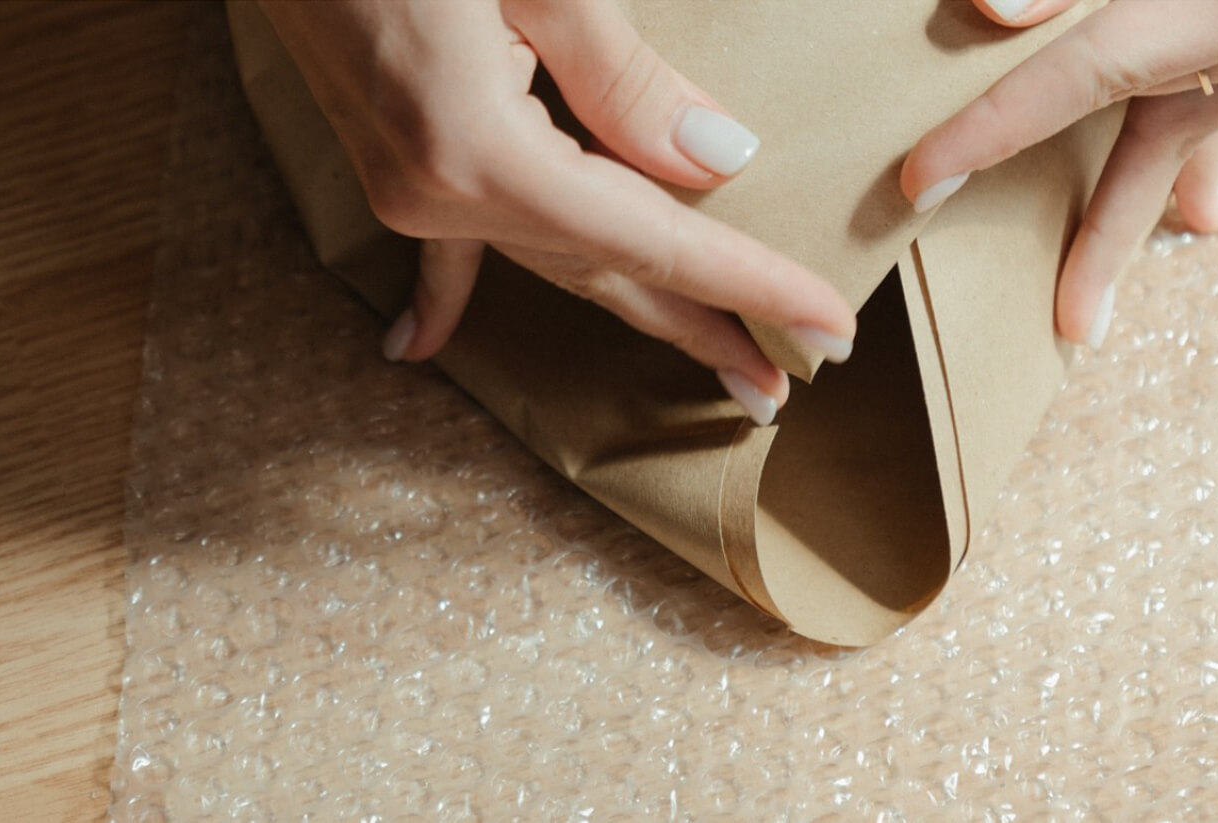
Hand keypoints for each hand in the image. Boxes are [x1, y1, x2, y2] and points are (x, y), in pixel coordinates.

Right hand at [259, 0, 856, 424]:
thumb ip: (627, 80)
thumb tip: (716, 162)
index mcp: (477, 150)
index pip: (653, 240)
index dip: (751, 286)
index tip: (827, 330)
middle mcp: (437, 190)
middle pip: (607, 274)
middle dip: (705, 327)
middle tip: (785, 385)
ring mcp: (406, 184)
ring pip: (554, 261)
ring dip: (635, 307)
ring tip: (712, 355)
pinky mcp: (390, 158)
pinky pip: (445, 242)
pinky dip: (451, 292)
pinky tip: (424, 346)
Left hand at [903, 0, 1217, 347]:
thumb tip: (993, 10)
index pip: (1083, 73)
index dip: (993, 127)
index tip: (922, 180)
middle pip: (1158, 142)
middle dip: (1108, 239)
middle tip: (1076, 327)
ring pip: (1198, 125)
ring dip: (1146, 195)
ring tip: (1098, 292)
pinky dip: (1196, 151)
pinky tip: (1199, 212)